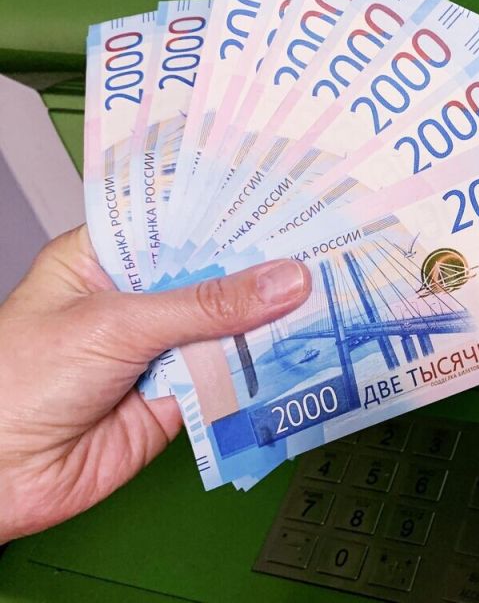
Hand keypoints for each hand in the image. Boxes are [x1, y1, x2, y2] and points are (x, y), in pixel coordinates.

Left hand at [0, 226, 309, 543]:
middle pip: (211, 278)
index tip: (283, 207)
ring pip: (227, 328)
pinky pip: (230, 376)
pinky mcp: (178, 396)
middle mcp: (135, 301)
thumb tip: (279, 282)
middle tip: (319, 250)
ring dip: (267, 320)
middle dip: (259, 271)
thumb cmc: (16, 385)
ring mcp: (158, 349)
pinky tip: (298, 345)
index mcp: (104, 261)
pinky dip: (260, 368)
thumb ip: (205, 306)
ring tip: (324, 293)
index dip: (228, 217)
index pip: (177, 226)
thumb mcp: (116, 324)